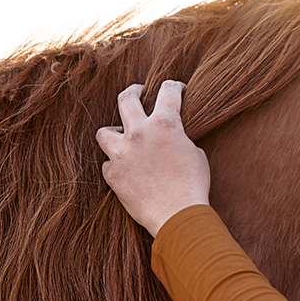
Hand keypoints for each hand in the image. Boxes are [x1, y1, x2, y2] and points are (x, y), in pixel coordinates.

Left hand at [96, 80, 210, 236]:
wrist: (177, 215)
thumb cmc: (193, 185)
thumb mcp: (195, 154)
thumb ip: (179, 139)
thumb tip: (171, 140)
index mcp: (165, 124)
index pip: (167, 91)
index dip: (174, 86)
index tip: (177, 89)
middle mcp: (139, 133)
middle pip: (125, 99)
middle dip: (133, 91)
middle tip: (137, 91)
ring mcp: (121, 154)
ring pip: (104, 132)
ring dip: (113, 133)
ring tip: (121, 137)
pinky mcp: (112, 175)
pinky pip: (108, 164)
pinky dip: (116, 166)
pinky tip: (126, 171)